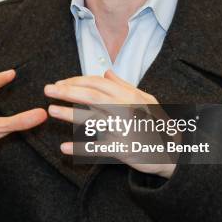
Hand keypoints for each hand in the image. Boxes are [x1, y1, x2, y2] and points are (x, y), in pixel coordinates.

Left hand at [44, 69, 175, 178]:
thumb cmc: (156, 122)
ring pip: (92, 119)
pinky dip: (80, 148)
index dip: (76, 81)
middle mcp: (125, 109)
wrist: (173, 150)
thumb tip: (106, 72)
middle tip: (47, 90)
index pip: (97, 83)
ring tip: (51, 111)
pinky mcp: (123, 149)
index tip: (60, 83)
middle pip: (91, 96)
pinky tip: (63, 147)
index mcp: (128, 95)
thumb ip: (124, 85)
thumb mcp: (145, 98)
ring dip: (69, 115)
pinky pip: (97, 149)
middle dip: (67, 91)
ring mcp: (124, 129)